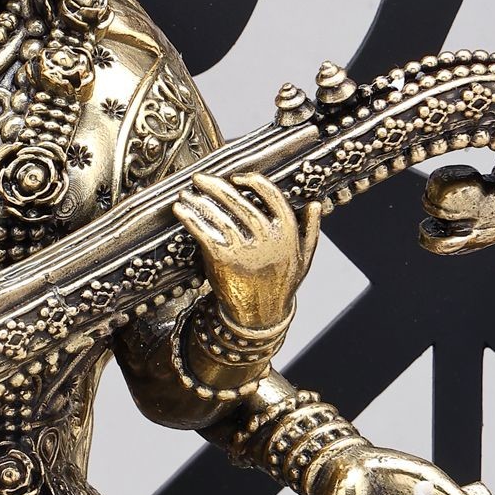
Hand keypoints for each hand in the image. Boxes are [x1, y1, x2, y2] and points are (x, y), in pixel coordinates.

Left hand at [173, 174, 319, 335]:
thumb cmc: (282, 285)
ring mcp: (244, 248)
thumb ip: (310, 231)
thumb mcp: (304, 259)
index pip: (271, 195)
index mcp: (287, 232)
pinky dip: (190, 218)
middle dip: (217, 187)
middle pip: (240, 202)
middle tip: (199, 177)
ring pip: (220, 215)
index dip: (253, 182)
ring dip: (199, 201)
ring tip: (186, 193)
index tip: (236, 177)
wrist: (261, 317)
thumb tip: (314, 205)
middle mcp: (267, 237)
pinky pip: (204, 232)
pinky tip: (180, 210)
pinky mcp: (223, 259)